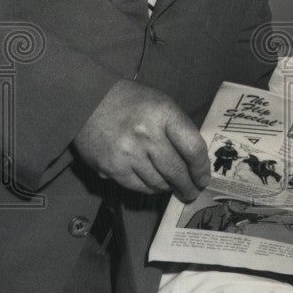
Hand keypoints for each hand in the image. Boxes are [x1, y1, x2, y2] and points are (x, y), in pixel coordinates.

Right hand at [73, 78, 210, 201]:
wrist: (88, 100)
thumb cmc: (132, 102)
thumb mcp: (162, 103)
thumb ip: (179, 129)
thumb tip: (196, 160)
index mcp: (164, 113)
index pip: (193, 148)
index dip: (202, 168)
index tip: (204, 177)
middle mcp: (147, 134)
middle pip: (177, 171)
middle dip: (188, 186)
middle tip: (193, 192)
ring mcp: (128, 152)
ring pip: (159, 183)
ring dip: (169, 187)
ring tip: (173, 186)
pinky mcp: (112, 167)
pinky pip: (139, 187)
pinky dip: (150, 188)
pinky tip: (154, 183)